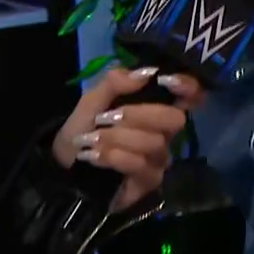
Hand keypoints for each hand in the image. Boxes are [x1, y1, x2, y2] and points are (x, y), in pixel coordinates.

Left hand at [52, 66, 204, 210]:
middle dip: (138, 116)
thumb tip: (147, 73)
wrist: (64, 165)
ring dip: (116, 138)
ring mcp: (159, 157)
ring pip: (154, 143)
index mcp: (155, 107)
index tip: (167, 81)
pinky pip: (141, 164)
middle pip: (175, 118)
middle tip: (105, 118)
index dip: (188, 86)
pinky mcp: (150, 180)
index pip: (190, 95)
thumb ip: (115, 82)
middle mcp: (164, 131)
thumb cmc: (83, 128)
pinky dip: (113, 157)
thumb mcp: (92, 99)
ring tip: (91, 140)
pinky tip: (94, 156)